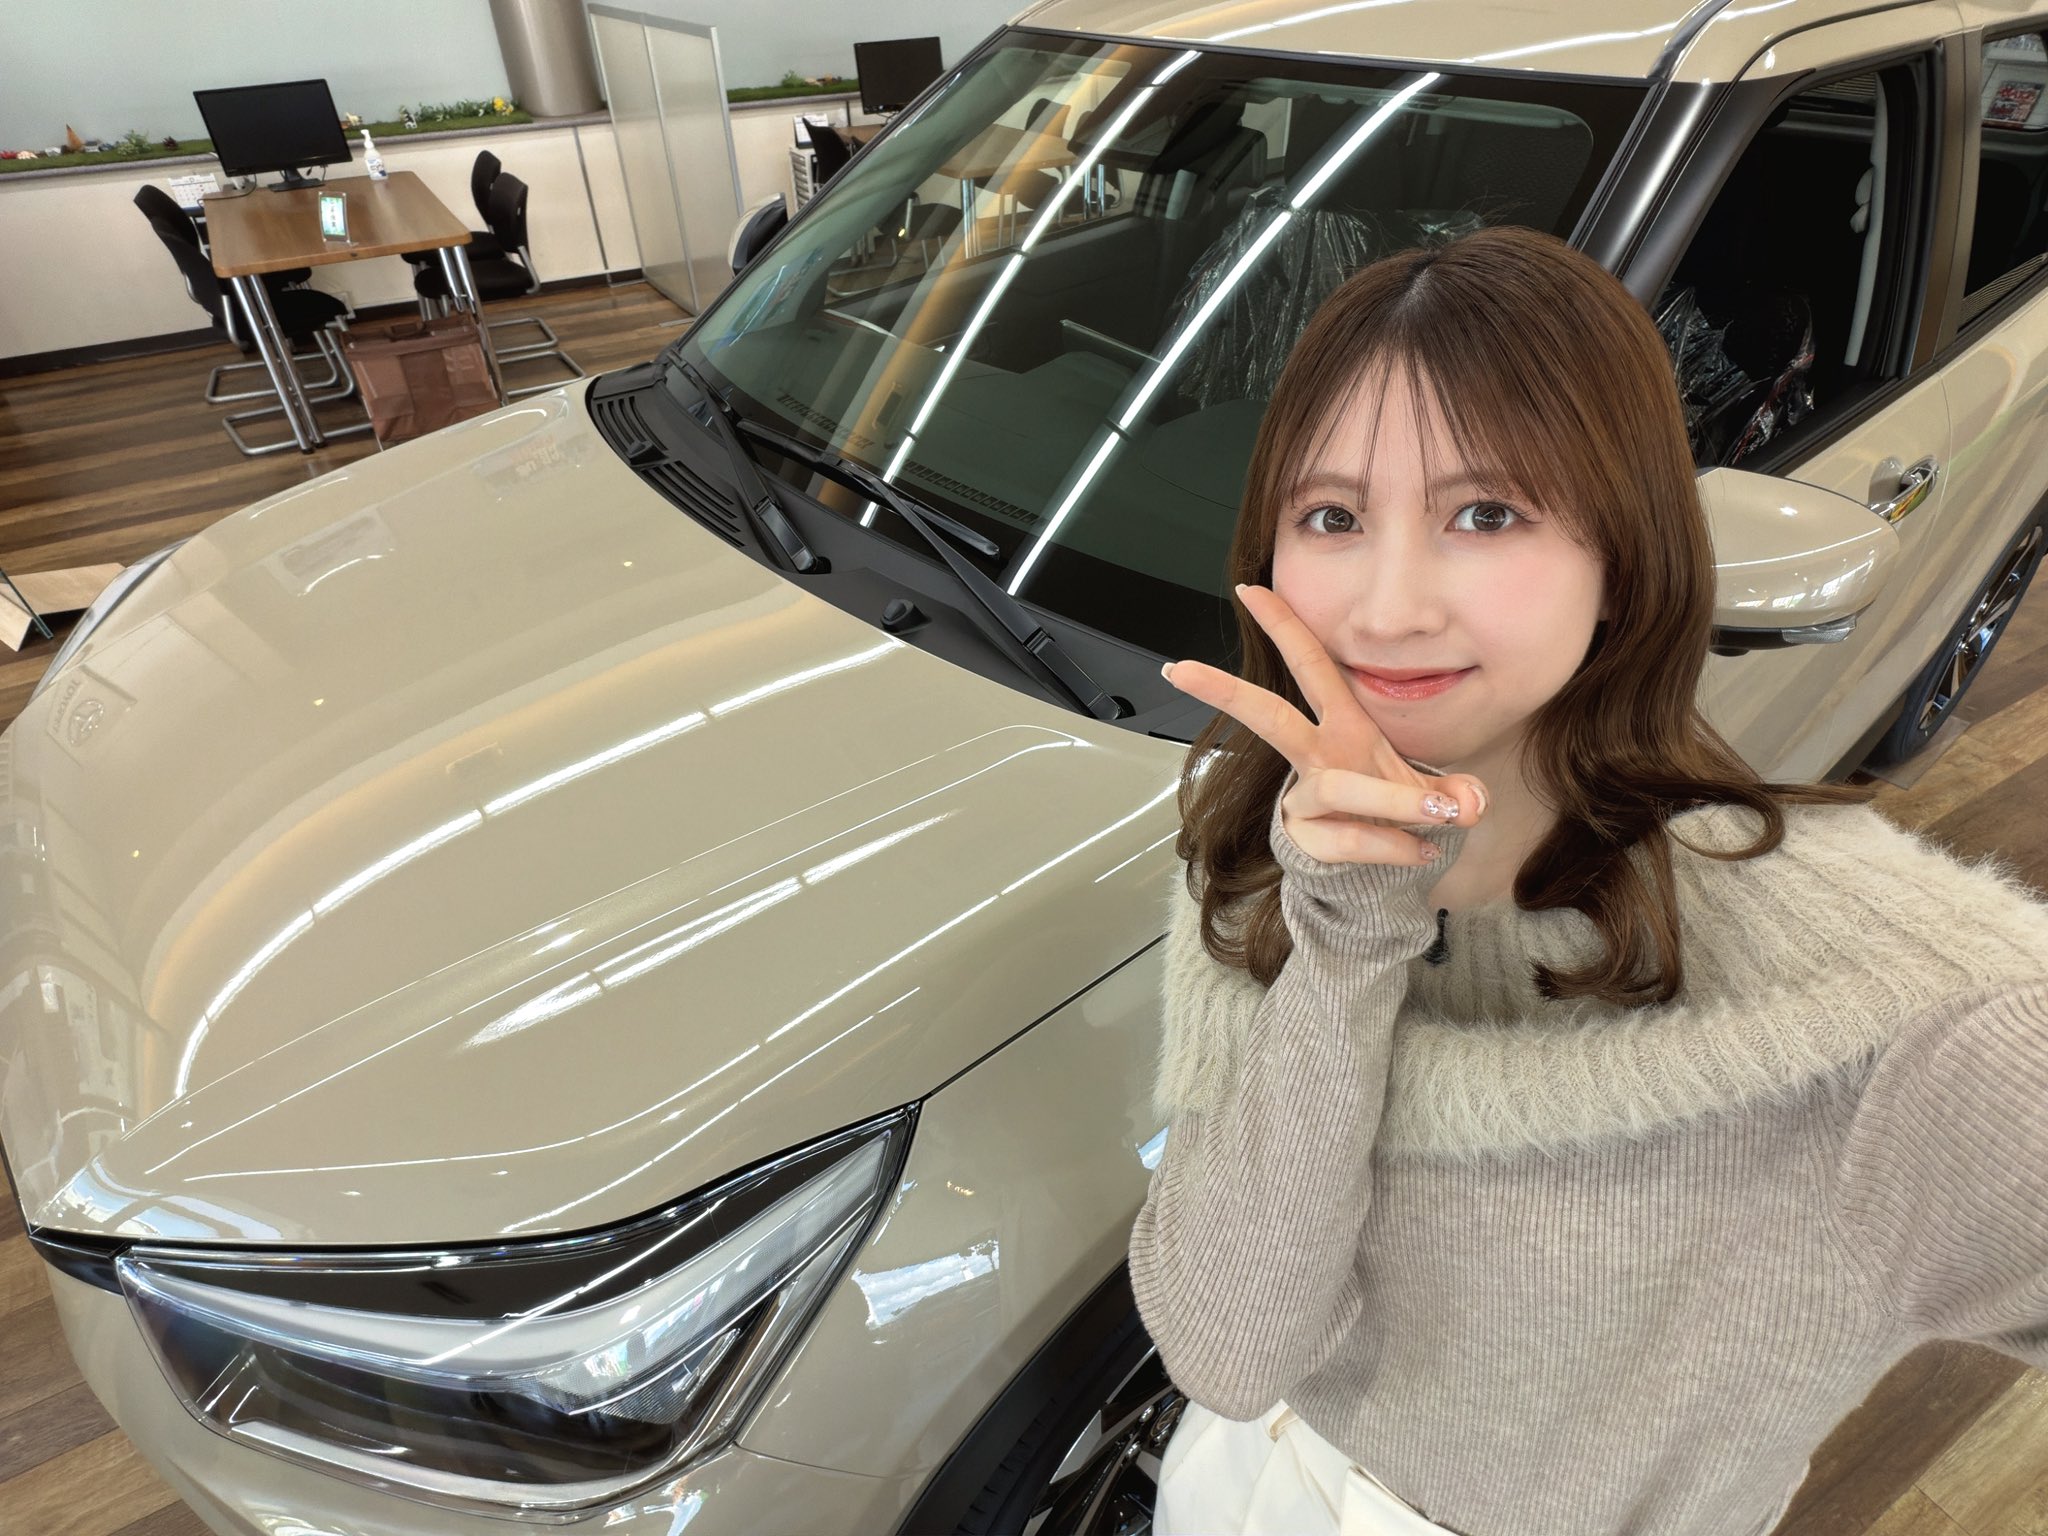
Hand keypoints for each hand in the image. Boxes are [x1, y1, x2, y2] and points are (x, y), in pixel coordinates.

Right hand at [1162, 584, 1487, 866]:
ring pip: (1340, 790)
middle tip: (1181, 669)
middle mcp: (1316, 755)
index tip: (1249, 589)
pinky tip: (1422, 852)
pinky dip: (1399, 846)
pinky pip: (1357, 839)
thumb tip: (1472, 801)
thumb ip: (1455, 793)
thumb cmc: (1391, 808)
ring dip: (1395, 800)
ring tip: (1441, 813)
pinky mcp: (1308, 840)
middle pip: (1267, 715)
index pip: (1309, 664)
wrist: (1376, 870)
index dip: (1282, 624)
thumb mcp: (1429, 789)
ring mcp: (1307, 798)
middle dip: (1225, 691)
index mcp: (1341, 723)